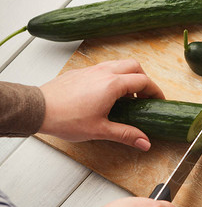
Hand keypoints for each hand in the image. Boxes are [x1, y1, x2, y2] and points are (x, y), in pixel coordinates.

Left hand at [39, 59, 163, 150]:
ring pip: (119, 64)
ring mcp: (91, 69)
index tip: (158, 100)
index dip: (155, 91)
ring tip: (127, 96)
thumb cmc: (66, 119)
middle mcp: (104, 72)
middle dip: (144, 79)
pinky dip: (114, 76)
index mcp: (112, 84)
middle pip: (134, 66)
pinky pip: (104, 67)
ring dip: (129, 76)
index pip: (143, 81)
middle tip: (145, 96)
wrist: (38, 109)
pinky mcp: (81, 72)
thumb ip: (126, 134)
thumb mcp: (100, 130)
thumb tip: (145, 142)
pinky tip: (107, 94)